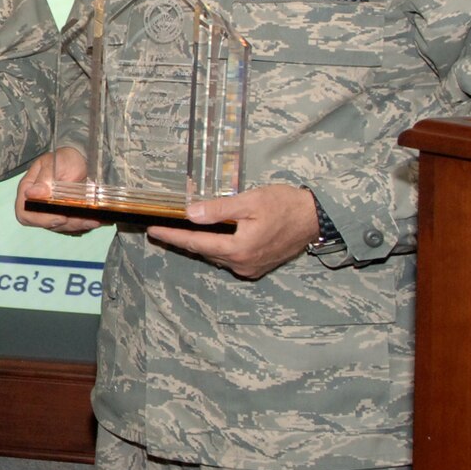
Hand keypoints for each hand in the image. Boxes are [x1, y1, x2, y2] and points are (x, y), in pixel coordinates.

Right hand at [14, 149, 103, 233]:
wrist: (80, 159)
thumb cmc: (64, 159)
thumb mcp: (53, 163)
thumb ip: (43, 179)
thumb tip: (30, 194)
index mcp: (28, 189)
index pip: (24, 212)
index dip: (40, 219)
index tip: (60, 217)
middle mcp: (37, 203)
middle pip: (43, 223)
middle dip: (64, 224)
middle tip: (81, 218)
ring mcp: (50, 211)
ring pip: (59, 226)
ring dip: (76, 225)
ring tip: (92, 219)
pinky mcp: (63, 215)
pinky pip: (70, 225)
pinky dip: (82, 224)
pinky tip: (93, 220)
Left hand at [148, 184, 318, 279]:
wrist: (316, 217)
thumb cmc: (285, 205)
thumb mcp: (250, 201)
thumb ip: (219, 210)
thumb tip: (191, 214)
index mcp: (238, 249)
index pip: (195, 243)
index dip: (172, 236)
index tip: (154, 231)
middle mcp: (242, 264)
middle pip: (204, 251)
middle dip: (183, 240)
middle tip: (163, 229)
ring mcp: (251, 268)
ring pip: (216, 255)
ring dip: (201, 244)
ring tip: (183, 231)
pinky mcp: (258, 266)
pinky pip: (229, 258)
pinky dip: (218, 247)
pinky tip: (211, 237)